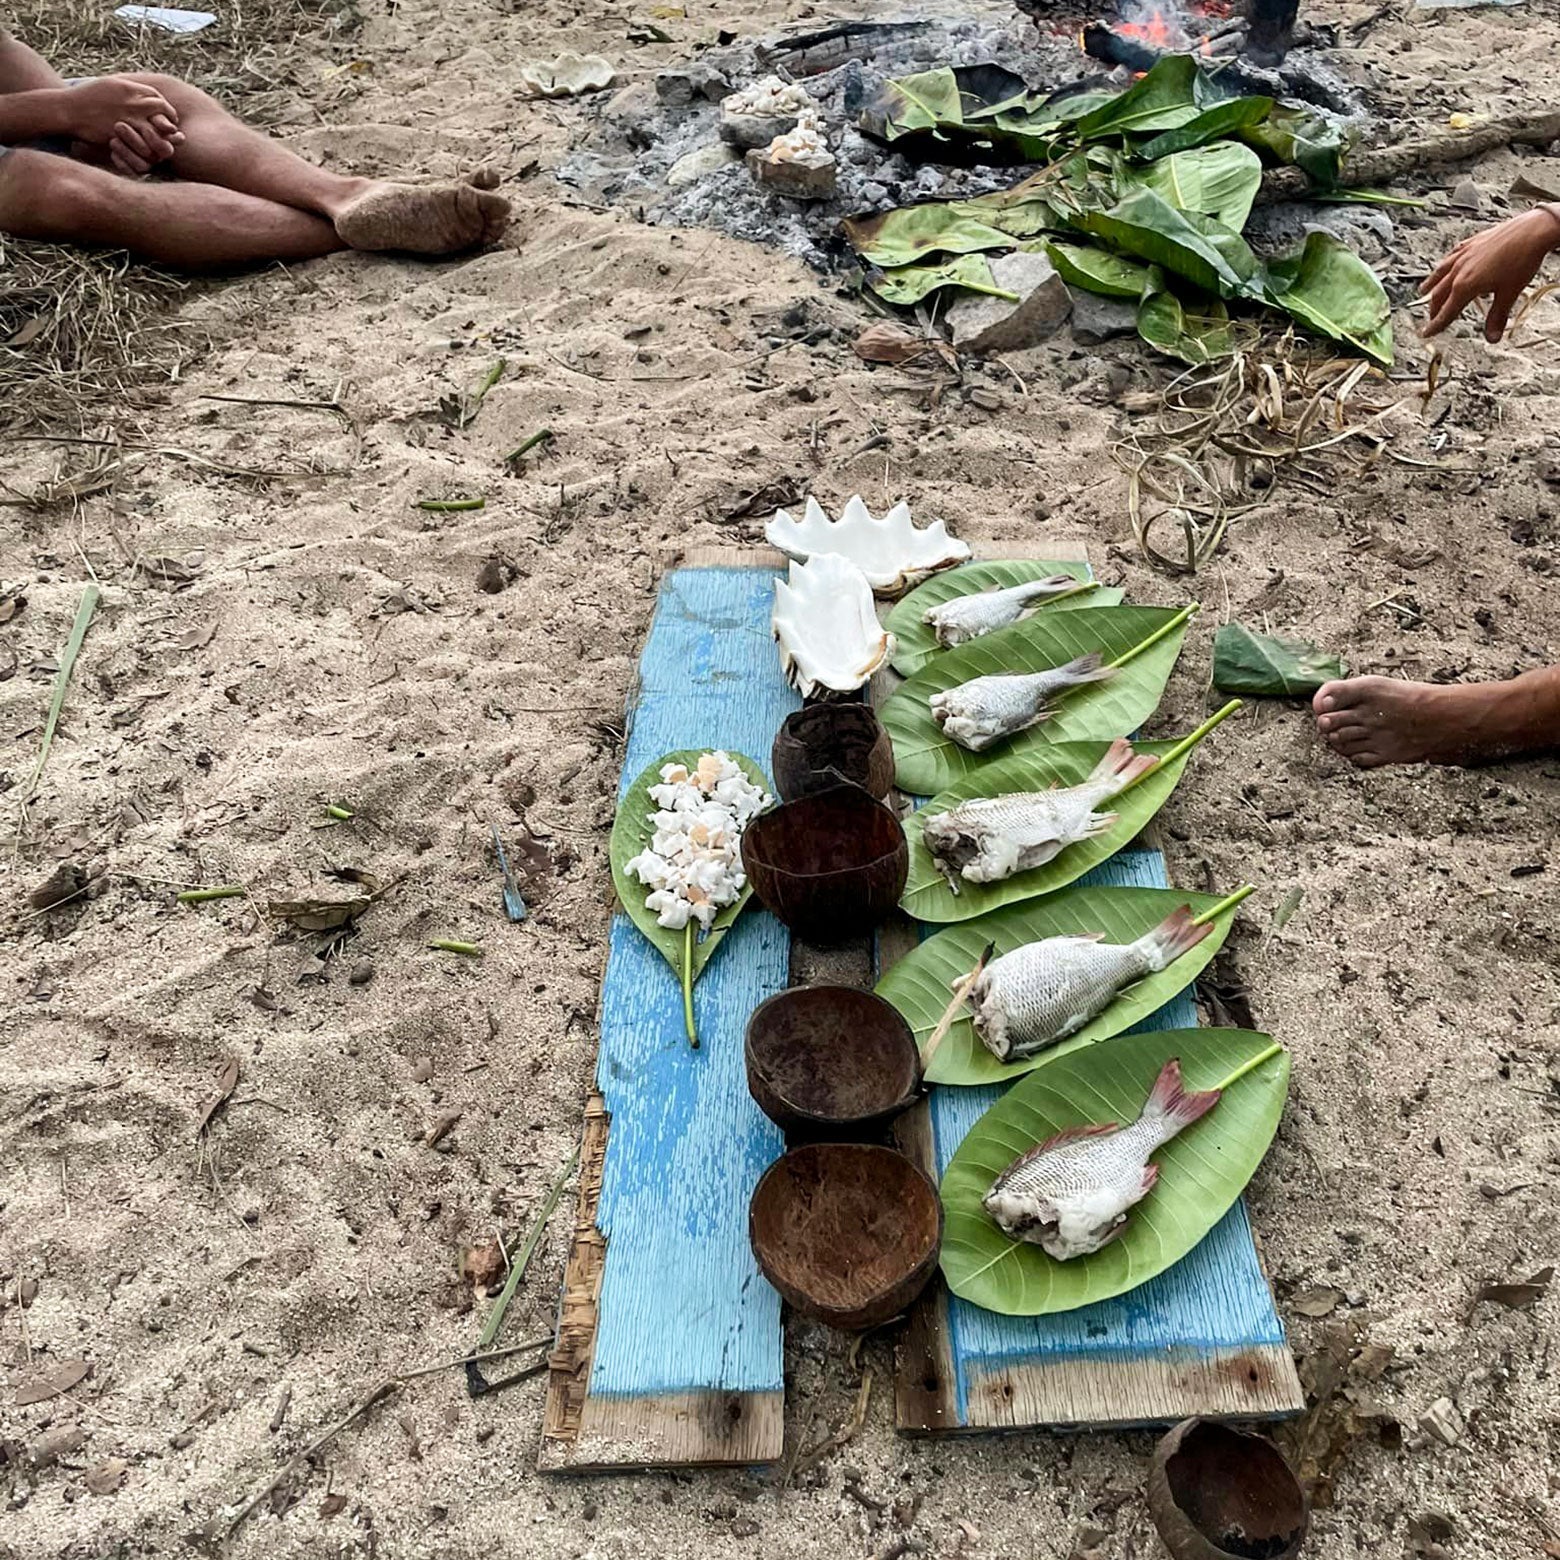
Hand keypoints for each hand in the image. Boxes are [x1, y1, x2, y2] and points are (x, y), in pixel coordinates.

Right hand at [67, 75, 183, 169]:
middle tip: (172, 130)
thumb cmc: (86, 98)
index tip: (167, 115)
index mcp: (128, 87)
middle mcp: (131, 101)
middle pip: (162, 110)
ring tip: (166, 142)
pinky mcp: (123, 134)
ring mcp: (128, 117)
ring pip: (158, 129)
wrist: (67, 110)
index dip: (165, 107)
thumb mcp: (108, 85)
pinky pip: (145, 143)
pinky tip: (152, 151)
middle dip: (170, 120)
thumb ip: (128, 88)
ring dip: (164, 136)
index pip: (157, 96)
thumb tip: (143, 92)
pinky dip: (151, 148)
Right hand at [1420, 206, 1559, 341]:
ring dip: (1431, 285)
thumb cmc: (1522, 258)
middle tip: (1432, 318)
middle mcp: (1460, 270)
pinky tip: (1445, 264)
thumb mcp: (1509, 293)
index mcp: (1465, 285)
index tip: (1427, 333)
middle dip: (1434, 309)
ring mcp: (1464, 255)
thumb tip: (1492, 337)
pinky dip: (1445, 264)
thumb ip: (1497, 317)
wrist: (1533, 230)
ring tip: (1423, 291)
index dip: (1436, 325)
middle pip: (1439, 294)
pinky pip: (1451, 256)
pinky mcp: (1472, 243)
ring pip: (1440, 273)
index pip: (1446, 311)